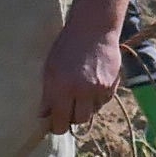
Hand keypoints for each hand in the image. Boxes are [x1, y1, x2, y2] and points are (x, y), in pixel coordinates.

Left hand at [39, 18, 124, 133]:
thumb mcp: (50, 68)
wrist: (93, 29)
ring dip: (85, 108)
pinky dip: (98, 98)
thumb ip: (48, 93)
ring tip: (80, 93)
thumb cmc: (66, 46)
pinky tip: (92, 84)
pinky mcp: (111, 85)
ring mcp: (98, 89)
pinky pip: (103, 102)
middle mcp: (80, 91)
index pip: (59, 121)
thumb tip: (43, 115)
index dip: (57, 126)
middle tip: (67, 111)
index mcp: (60, 87)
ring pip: (92, 112)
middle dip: (72, 119)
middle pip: (78, 121)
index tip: (55, 125)